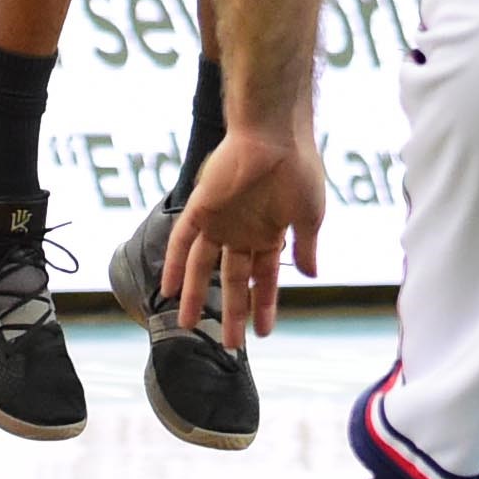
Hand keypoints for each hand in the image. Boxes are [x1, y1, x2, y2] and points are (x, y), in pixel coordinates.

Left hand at [161, 124, 325, 345]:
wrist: (276, 133)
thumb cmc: (299, 168)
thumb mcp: (311, 214)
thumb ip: (307, 247)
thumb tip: (311, 275)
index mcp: (270, 232)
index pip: (264, 278)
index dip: (265, 305)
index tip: (264, 334)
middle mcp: (242, 230)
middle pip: (233, 279)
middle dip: (232, 312)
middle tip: (229, 345)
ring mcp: (221, 220)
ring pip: (202, 265)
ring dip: (195, 294)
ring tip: (188, 325)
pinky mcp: (202, 206)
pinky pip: (181, 239)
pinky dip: (173, 262)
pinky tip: (167, 286)